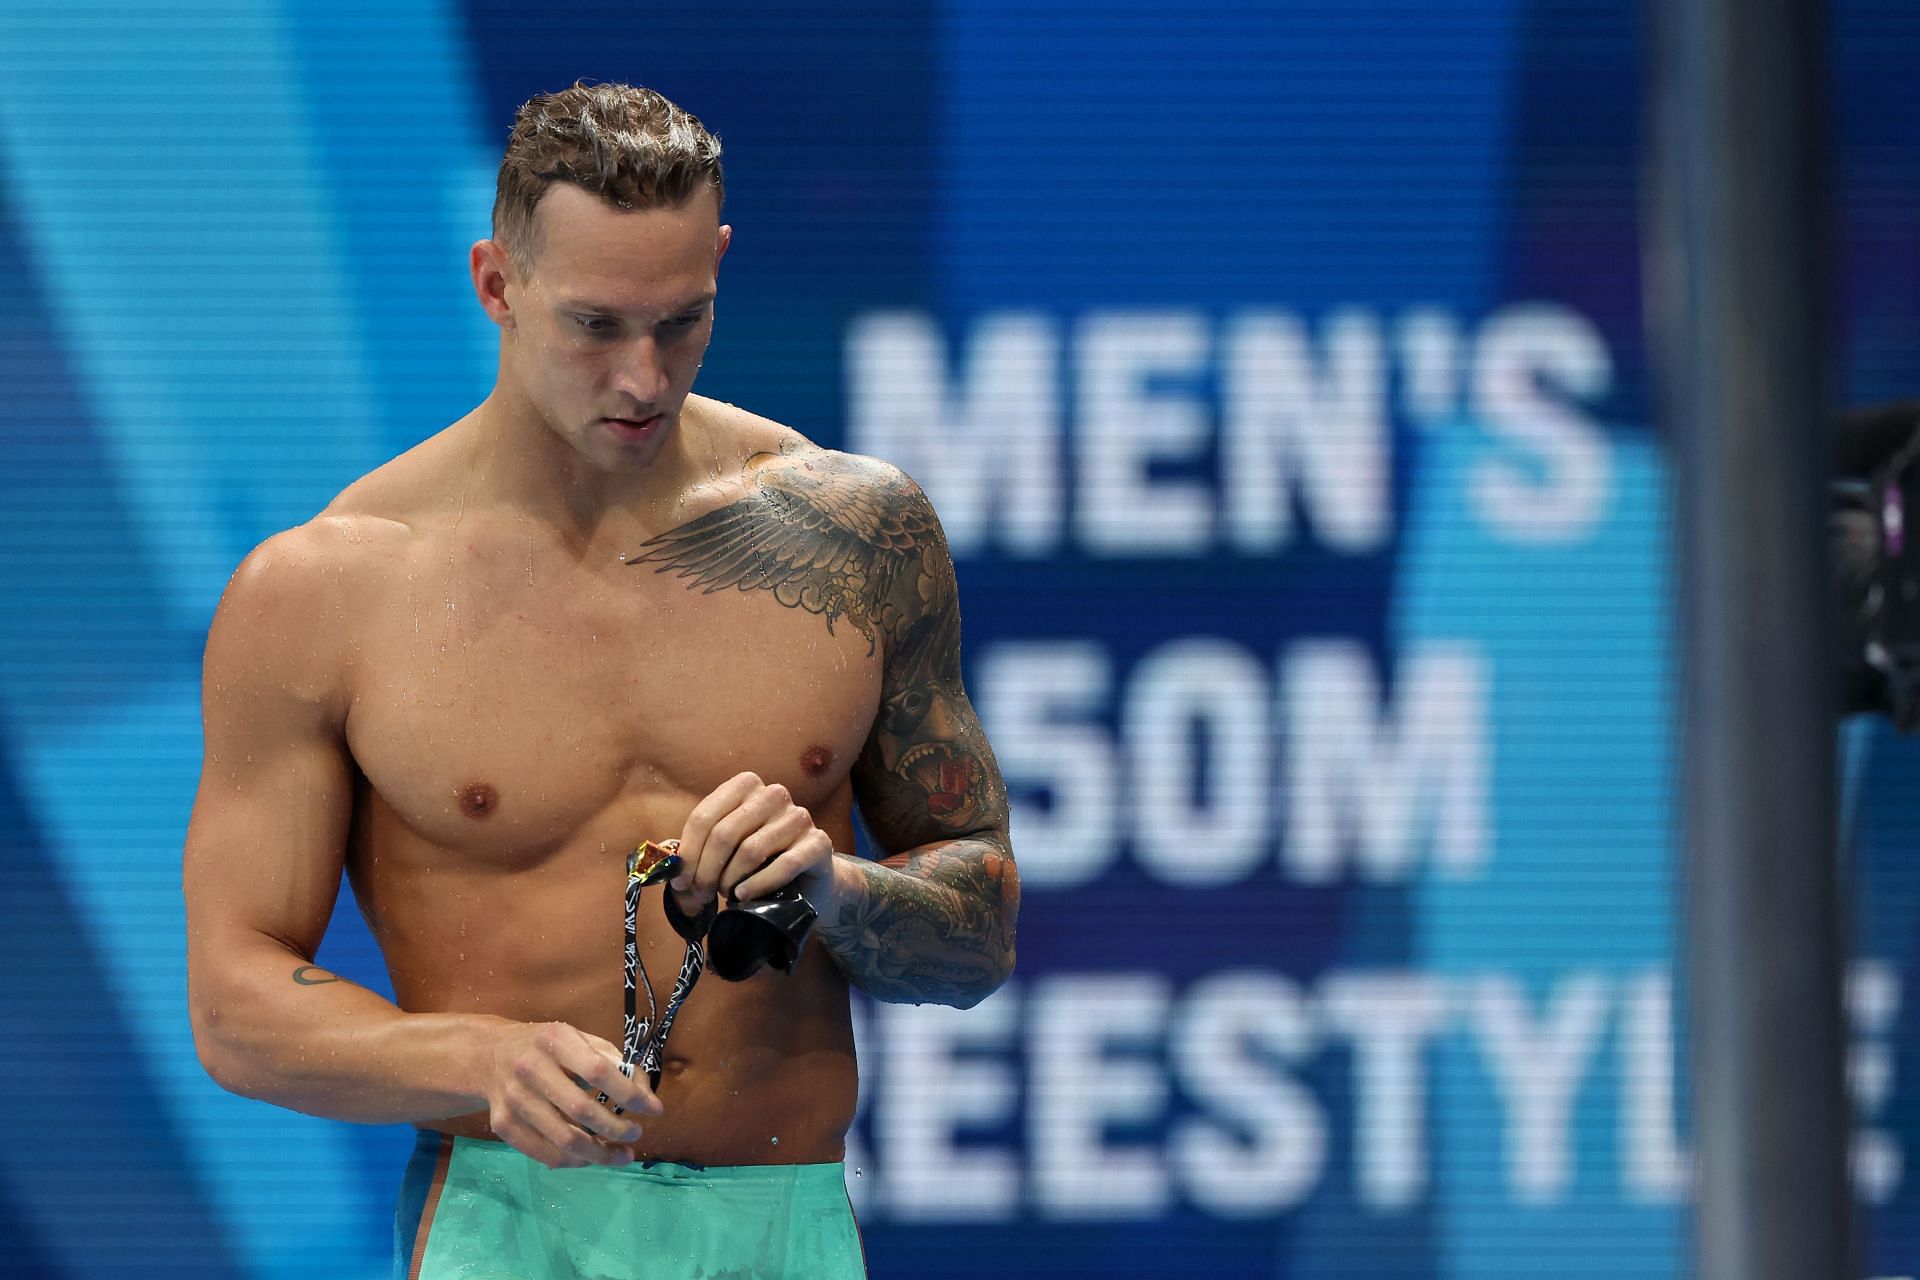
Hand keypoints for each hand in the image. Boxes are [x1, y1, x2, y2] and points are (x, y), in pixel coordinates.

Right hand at [482, 1020, 661, 1168]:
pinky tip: (592, 1158)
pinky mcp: (503, 1125)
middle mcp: (530, 1069)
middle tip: (636, 1133)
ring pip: (564, 1140)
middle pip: (582, 1110)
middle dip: (617, 1128)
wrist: (489, 1056)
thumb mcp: (578, 1038)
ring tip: (622, 1155)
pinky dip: (575, 1162)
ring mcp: (514, 1100)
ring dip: (600, 1154)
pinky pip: (545, 1154)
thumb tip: (645, 1095)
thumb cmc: (547, 1048)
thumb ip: (613, 1061)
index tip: (654, 1109)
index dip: (630, 1094)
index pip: (599, 1072)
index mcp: (555, 1041)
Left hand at [670, 772, 835, 912]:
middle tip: (701, 895)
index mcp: (745, 786)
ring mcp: (799, 816)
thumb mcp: (723, 851)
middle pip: (725, 834)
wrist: (808, 879)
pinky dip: (759, 885)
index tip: (680, 881)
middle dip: (706, 871)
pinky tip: (746, 896)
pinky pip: (784, 865)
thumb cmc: (758, 863)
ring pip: (751, 850)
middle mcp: (774, 794)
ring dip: (731, 880)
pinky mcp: (819, 843)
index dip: (688, 853)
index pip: (704, 817)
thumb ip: (694, 852)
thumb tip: (664, 866)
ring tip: (727, 894)